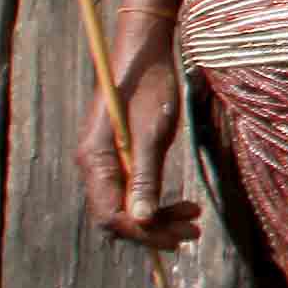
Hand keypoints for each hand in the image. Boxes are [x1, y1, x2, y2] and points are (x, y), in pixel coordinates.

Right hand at [77, 46, 202, 249]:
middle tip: (193, 234)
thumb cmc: (150, 85)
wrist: (147, 50)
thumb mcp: (152, 133)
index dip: (142, 233)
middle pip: (118, 215)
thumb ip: (145, 177)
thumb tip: (142, 220)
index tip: (176, 238)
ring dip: (159, 219)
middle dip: (154, 230)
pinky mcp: (119, 153)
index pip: (111, 216)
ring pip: (127, 205)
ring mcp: (105, 160)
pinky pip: (132, 189)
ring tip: (193, 221)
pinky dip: (155, 201)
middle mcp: (94, 165)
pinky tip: (180, 204)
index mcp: (94, 161)